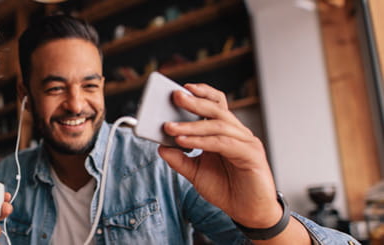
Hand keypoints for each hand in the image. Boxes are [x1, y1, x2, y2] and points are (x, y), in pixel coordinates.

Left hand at [157, 83, 280, 227]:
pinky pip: (223, 143)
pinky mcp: (251, 155)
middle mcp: (238, 133)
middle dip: (194, 102)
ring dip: (191, 126)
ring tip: (170, 127)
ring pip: (217, 125)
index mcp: (226, 133)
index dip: (201, 94)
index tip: (180, 89)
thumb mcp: (195, 173)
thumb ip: (179, 159)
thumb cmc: (227, 189)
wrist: (249, 212)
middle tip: (175, 96)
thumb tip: (161, 146)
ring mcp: (247, 142)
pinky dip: (202, 141)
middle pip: (216, 109)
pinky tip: (184, 142)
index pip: (216, 104)